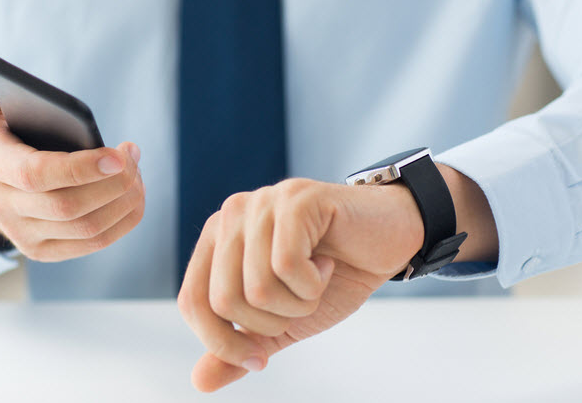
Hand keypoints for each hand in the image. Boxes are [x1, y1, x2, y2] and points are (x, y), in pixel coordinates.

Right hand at [0, 75, 144, 260]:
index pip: (35, 174)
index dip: (80, 168)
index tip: (117, 155)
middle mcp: (1, 207)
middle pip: (68, 206)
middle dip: (114, 182)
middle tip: (132, 154)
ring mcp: (21, 234)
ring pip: (86, 228)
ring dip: (124, 200)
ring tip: (137, 171)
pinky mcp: (42, 250)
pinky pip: (92, 243)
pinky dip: (123, 221)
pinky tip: (133, 195)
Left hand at [178, 171, 496, 391]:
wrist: (389, 241)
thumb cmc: (333, 277)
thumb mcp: (282, 323)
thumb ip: (240, 348)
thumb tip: (198, 383)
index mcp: (216, 240)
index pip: (192, 303)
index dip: (223, 343)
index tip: (262, 358)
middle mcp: (230, 215)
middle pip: (223, 301)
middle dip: (270, 324)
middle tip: (301, 304)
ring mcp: (262, 202)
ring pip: (256, 288)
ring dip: (297, 303)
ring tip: (316, 280)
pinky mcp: (295, 199)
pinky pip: (286, 265)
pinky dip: (312, 283)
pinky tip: (327, 263)